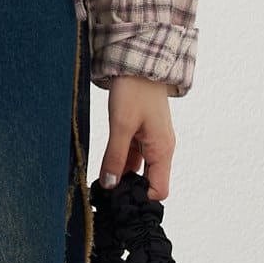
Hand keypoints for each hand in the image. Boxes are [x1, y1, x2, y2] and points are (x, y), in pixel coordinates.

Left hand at [98, 75, 174, 200]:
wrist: (138, 63)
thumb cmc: (134, 91)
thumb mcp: (121, 125)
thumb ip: (115, 157)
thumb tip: (110, 185)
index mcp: (162, 150)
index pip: (159, 190)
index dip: (140, 198)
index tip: (117, 199)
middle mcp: (161, 149)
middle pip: (148, 182)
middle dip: (128, 188)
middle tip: (104, 192)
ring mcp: (152, 142)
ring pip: (137, 169)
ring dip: (121, 174)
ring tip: (101, 179)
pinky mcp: (142, 134)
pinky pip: (132, 156)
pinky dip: (120, 161)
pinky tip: (105, 164)